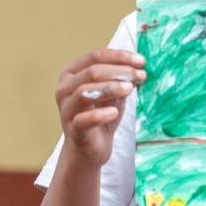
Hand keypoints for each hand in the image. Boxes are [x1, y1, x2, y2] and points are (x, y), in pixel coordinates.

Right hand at [55, 49, 146, 165]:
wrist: (90, 149)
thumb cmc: (101, 116)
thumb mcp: (112, 92)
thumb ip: (121, 78)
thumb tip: (139, 64)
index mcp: (72, 74)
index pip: (95, 56)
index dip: (120, 56)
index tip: (141, 60)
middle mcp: (64, 88)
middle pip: (92, 71)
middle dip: (120, 71)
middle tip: (140, 75)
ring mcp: (67, 109)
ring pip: (85, 91)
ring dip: (111, 87)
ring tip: (130, 89)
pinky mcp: (73, 129)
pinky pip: (84, 119)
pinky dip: (100, 114)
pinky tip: (114, 112)